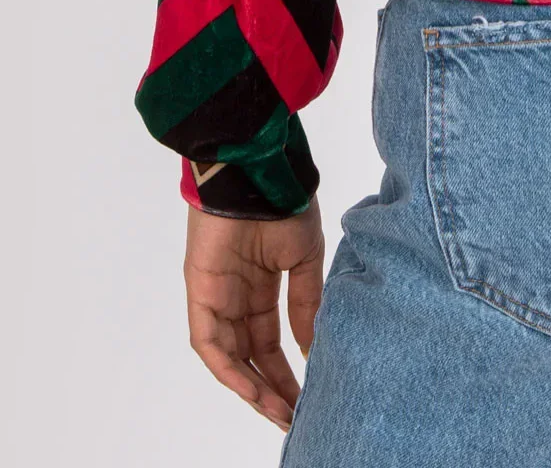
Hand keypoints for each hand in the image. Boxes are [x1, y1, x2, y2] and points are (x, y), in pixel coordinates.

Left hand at [184, 198, 324, 433]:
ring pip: (229, 355)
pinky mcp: (200, 293)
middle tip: (292, 414)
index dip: (286, 371)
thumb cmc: (284, 205)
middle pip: (250, 355)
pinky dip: (228, 368)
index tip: (306, 396)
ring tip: (277, 410)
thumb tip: (312, 347)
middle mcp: (237, 297)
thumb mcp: (306, 258)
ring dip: (251, 386)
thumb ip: (306, 302)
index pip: (270, 342)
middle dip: (270, 388)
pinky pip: (209, 342)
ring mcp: (217, 297)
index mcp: (263, 286)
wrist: (260, 174)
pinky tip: (251, 387)